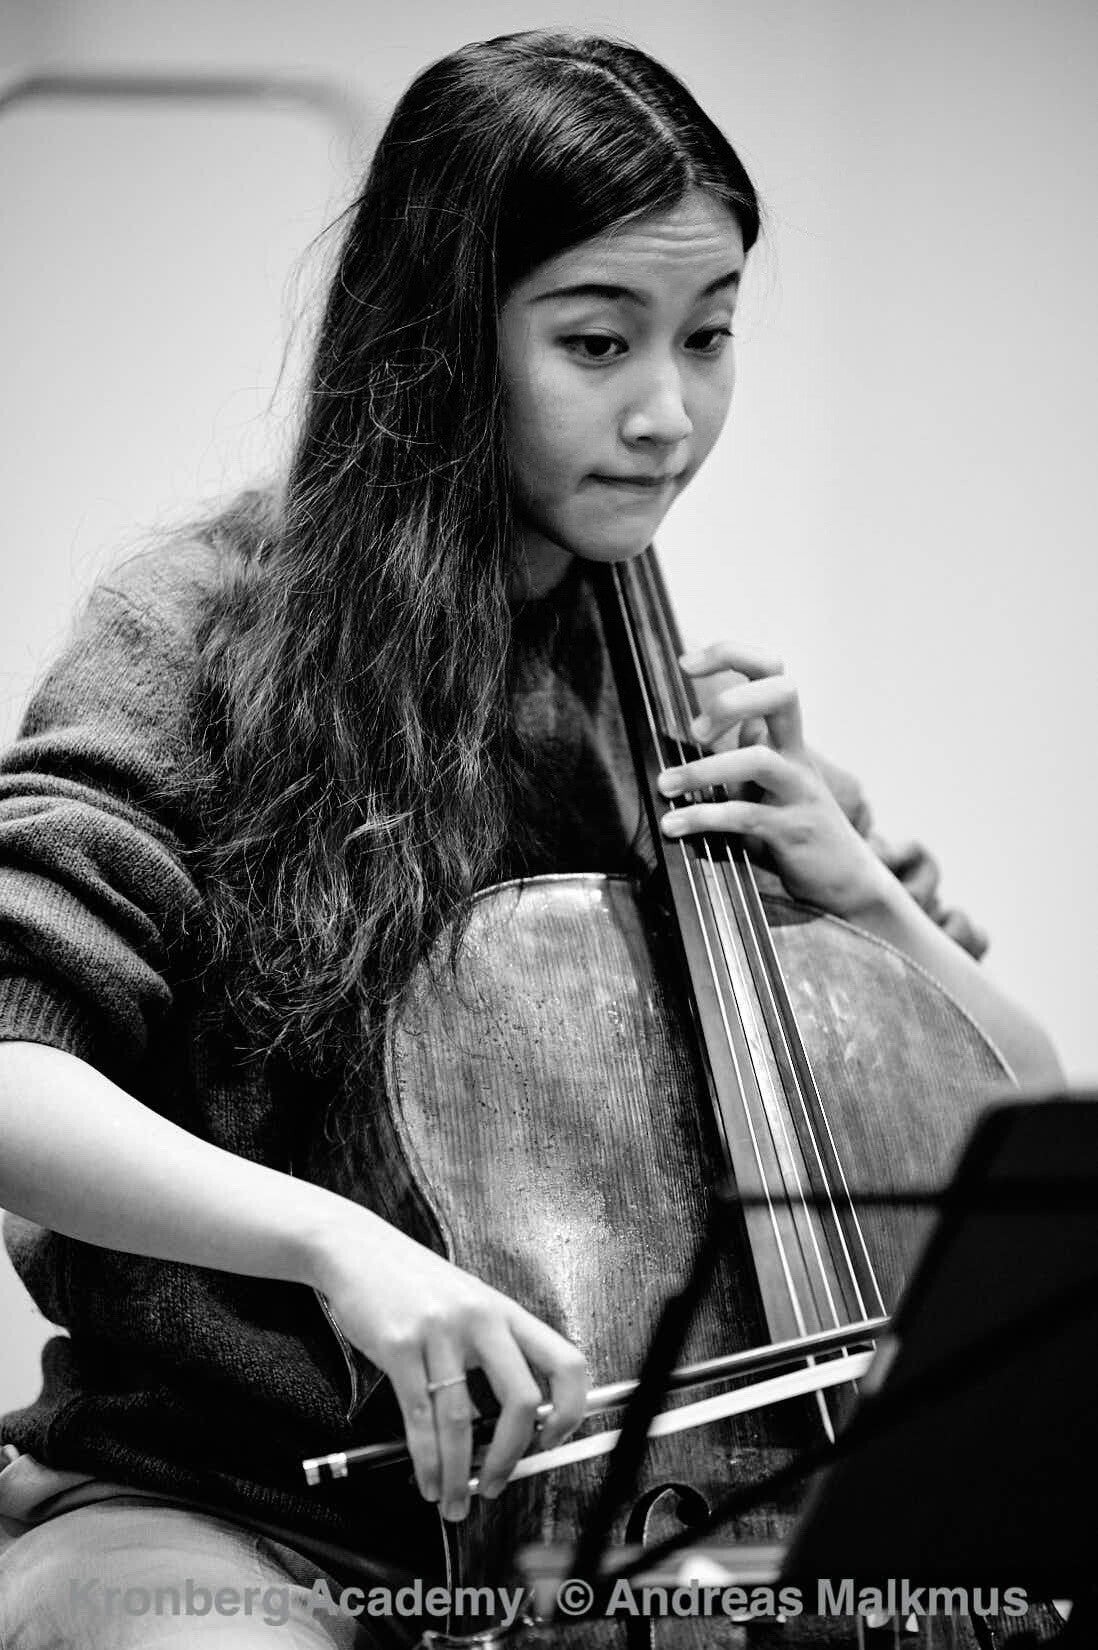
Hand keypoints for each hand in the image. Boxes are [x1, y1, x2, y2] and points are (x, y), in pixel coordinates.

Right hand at [309, 1210, 586, 1520]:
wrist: (358, 1250)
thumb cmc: (414, 1285)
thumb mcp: (466, 1307)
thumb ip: (489, 1356)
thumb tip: (500, 1431)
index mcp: (506, 1312)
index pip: (565, 1363)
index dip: (569, 1410)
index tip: (553, 1441)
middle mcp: (481, 1319)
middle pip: (520, 1400)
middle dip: (510, 1457)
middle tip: (496, 1485)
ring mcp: (440, 1332)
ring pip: (461, 1421)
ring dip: (458, 1474)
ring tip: (453, 1500)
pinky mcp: (399, 1345)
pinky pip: (418, 1417)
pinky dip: (426, 1460)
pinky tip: (427, 1480)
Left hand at [657, 640, 892, 919]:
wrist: (845, 881)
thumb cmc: (792, 828)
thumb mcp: (761, 785)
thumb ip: (736, 756)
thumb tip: (687, 733)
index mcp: (786, 738)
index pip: (770, 672)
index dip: (731, 654)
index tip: (685, 663)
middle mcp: (796, 756)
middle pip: (783, 692)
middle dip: (734, 699)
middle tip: (696, 731)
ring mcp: (798, 791)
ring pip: (758, 759)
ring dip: (704, 770)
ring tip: (665, 785)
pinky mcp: (793, 831)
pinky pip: (746, 816)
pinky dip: (704, 818)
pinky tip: (673, 825)